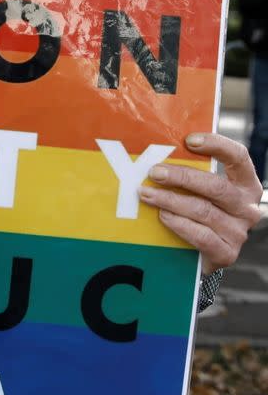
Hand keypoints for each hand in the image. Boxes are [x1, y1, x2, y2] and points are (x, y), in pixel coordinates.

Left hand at [139, 133, 262, 274]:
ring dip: (170, 200)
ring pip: (203, 210)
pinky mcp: (226, 253)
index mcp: (245, 183)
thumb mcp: (201, 188)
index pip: (238, 157)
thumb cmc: (199, 209)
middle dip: (182, 177)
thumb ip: (190, 170)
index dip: (216, 145)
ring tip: (147, 194)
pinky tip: (162, 216)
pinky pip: (201, 236)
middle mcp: (247, 207)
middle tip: (154, 172)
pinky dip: (179, 224)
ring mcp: (238, 232)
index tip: (189, 140)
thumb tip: (156, 147)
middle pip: (216, 186)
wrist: (202, 252)